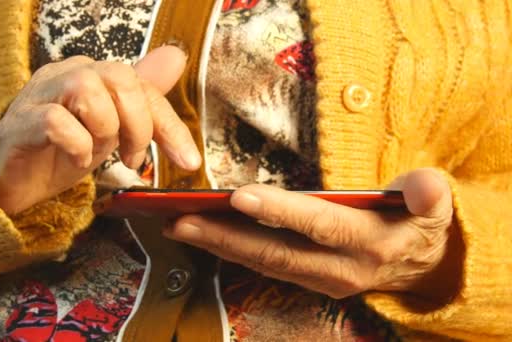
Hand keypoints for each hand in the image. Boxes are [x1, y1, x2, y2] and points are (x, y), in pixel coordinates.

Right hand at [0, 46, 200, 213]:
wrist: (11, 183)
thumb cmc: (61, 153)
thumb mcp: (112, 129)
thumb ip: (141, 98)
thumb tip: (176, 56)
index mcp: (91, 74)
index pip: (142, 85)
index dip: (170, 125)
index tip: (188, 161)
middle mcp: (66, 74)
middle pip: (119, 77)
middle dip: (137, 125)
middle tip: (131, 158)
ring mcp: (40, 95)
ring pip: (88, 92)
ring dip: (103, 132)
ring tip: (95, 155)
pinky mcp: (21, 122)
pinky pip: (57, 123)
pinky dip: (76, 147)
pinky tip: (75, 160)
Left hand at [165, 169, 460, 298]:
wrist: (423, 267)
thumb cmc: (421, 223)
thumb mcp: (434, 204)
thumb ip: (426, 194)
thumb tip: (426, 187)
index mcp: (370, 242)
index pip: (318, 225)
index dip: (280, 212)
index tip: (238, 197)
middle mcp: (340, 269)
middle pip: (277, 251)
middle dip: (227, 236)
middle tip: (182, 219)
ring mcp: (321, 279)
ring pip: (264, 263)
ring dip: (220, 245)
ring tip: (179, 226)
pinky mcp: (308, 280)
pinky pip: (265, 267)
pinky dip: (232, 252)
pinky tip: (205, 237)